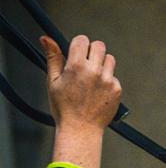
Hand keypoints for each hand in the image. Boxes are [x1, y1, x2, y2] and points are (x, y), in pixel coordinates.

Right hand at [42, 35, 122, 167]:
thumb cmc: (63, 107)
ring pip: (110, 59)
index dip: (79, 45)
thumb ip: (53, 57)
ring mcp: (108, 80)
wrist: (80, 129)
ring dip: (102, 64)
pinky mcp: (117, 89)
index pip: (83, 40)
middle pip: (99, 46)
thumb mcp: (53, 81)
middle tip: (85, 64)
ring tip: (91, 79)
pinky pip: (114, 76)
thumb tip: (46, 38)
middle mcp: (94, 71)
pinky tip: (97, 92)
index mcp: (76, 66)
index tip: (76, 53)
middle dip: (92, 51)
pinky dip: (107, 80)